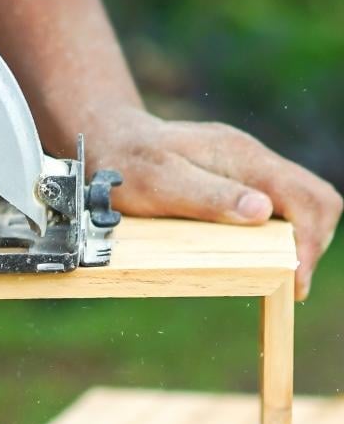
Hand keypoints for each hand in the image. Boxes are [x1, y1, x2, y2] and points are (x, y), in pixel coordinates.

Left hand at [84, 106, 341, 299]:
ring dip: (299, 239)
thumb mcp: (160, 183)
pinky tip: (261, 255)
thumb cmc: (127, 164)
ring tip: (281, 274)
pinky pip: (278, 206)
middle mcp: (252, 159)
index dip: (309, 242)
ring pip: (301, 204)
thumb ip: (209, 196)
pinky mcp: (238, 181)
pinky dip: (280, 234)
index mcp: (241, 157)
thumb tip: (263, 211)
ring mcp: (247, 169)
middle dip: (312, 242)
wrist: (109, 141)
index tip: (295, 281)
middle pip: (316, 200)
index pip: (305, 197)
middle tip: (291, 283)